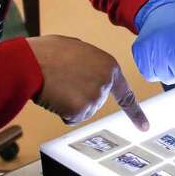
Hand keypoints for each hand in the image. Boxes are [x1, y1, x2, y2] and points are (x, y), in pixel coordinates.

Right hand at [26, 35, 148, 130]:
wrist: (30, 62)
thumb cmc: (48, 53)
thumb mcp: (77, 49)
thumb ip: (90, 62)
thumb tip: (86, 69)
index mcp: (109, 65)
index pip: (125, 93)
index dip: (134, 112)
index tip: (144, 127)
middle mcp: (106, 82)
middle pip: (96, 101)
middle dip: (80, 96)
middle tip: (64, 81)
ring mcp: (95, 97)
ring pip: (83, 110)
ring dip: (70, 102)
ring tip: (57, 84)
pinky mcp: (81, 110)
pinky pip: (71, 117)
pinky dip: (61, 111)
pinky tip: (54, 95)